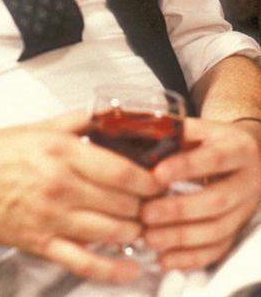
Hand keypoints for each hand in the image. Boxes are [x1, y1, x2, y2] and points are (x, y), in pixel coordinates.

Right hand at [0, 111, 162, 282]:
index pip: (124, 172)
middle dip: (147, 207)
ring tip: (144, 228)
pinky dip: (114, 271)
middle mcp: (61, 186)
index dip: (152, 180)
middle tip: (157, 206)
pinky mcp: (41, 244)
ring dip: (135, 233)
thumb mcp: (38, 126)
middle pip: (124, 204)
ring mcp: (52, 218)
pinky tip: (133, 270)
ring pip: (112, 233)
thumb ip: (78, 121)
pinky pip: (86, 263)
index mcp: (62, 152)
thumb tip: (110, 115)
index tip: (162, 181)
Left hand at [142, 117, 260, 270]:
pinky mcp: (238, 229)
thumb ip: (174, 131)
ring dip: (180, 238)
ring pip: (217, 230)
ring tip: (148, 237)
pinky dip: (191, 258)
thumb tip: (137, 134)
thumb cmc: (213, 139)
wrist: (249, 154)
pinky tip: (165, 258)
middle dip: (178, 210)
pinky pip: (218, 249)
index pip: (213, 159)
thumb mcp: (200, 128)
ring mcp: (245, 209)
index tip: (155, 174)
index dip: (185, 167)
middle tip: (145, 213)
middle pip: (216, 201)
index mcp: (238, 148)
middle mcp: (248, 181)